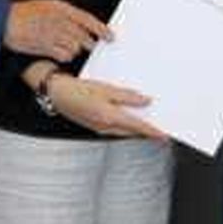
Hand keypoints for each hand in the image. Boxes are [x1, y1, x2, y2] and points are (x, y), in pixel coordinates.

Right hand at [3, 0, 111, 62]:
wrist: (4, 22)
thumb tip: (83, 25)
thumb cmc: (24, 14)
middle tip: (89, 45)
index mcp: (60, 7)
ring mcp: (52, 34)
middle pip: (83, 36)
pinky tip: (58, 52)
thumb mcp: (47, 6)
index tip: (109, 36)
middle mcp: (59, 20)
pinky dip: (64, 56)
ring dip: (74, 50)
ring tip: (64, 46)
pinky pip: (65, 56)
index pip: (87, 19)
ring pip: (76, 47)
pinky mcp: (46, 47)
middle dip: (88, 43)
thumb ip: (66, 15)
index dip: (101, 29)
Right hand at [45, 75, 166, 139]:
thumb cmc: (78, 89)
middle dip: (146, 130)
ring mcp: (100, 129)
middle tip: (160, 127)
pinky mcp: (96, 126)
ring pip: (124, 130)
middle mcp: (106, 127)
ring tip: (148, 120)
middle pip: (132, 131)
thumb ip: (127, 96)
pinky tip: (128, 116)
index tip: (165, 135)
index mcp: (110, 117)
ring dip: (136, 127)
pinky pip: (115, 128)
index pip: (137, 127)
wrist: (57, 94)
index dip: (153, 131)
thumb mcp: (105, 88)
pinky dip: (125, 124)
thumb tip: (146, 101)